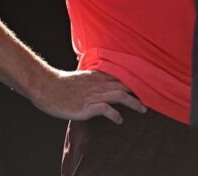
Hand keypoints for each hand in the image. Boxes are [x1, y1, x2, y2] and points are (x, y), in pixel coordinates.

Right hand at [32, 69, 146, 123]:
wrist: (47, 87)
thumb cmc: (62, 84)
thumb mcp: (82, 77)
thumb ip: (93, 78)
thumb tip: (102, 80)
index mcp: (98, 76)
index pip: (121, 77)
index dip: (134, 82)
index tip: (145, 86)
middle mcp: (99, 84)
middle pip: (124, 85)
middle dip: (138, 92)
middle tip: (150, 99)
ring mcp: (93, 95)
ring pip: (119, 95)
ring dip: (133, 102)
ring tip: (143, 109)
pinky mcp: (86, 106)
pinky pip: (105, 109)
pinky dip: (114, 114)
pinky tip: (120, 120)